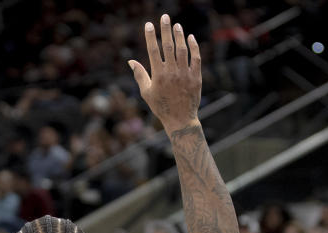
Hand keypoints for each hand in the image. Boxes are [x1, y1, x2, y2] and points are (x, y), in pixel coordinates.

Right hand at [128, 14, 201, 132]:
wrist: (180, 119)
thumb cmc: (160, 106)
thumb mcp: (146, 92)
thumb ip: (140, 75)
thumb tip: (131, 61)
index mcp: (158, 75)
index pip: (153, 50)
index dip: (151, 36)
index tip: (149, 25)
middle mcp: (172, 72)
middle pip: (168, 46)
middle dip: (165, 30)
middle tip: (164, 17)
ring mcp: (185, 74)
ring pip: (182, 50)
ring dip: (179, 36)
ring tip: (176, 25)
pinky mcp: (196, 77)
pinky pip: (195, 58)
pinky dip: (194, 47)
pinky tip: (190, 37)